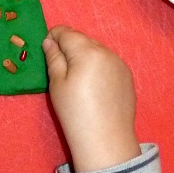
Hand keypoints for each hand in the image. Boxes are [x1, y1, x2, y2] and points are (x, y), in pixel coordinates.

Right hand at [43, 26, 141, 172]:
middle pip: (82, 39)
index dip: (53, 37)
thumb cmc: (75, 113)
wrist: (106, 141)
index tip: (46, 51)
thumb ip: (53, 58)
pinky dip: (97, 66)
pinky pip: (107, 62)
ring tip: (77, 79)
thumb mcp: (57, 84)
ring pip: (96, 49)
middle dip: (69, 46)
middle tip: (60, 68)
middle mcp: (106, 51)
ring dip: (84, 55)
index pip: (66, 32)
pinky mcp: (127, 75)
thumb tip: (49, 41)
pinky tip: (93, 86)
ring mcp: (119, 63)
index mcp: (87, 51)